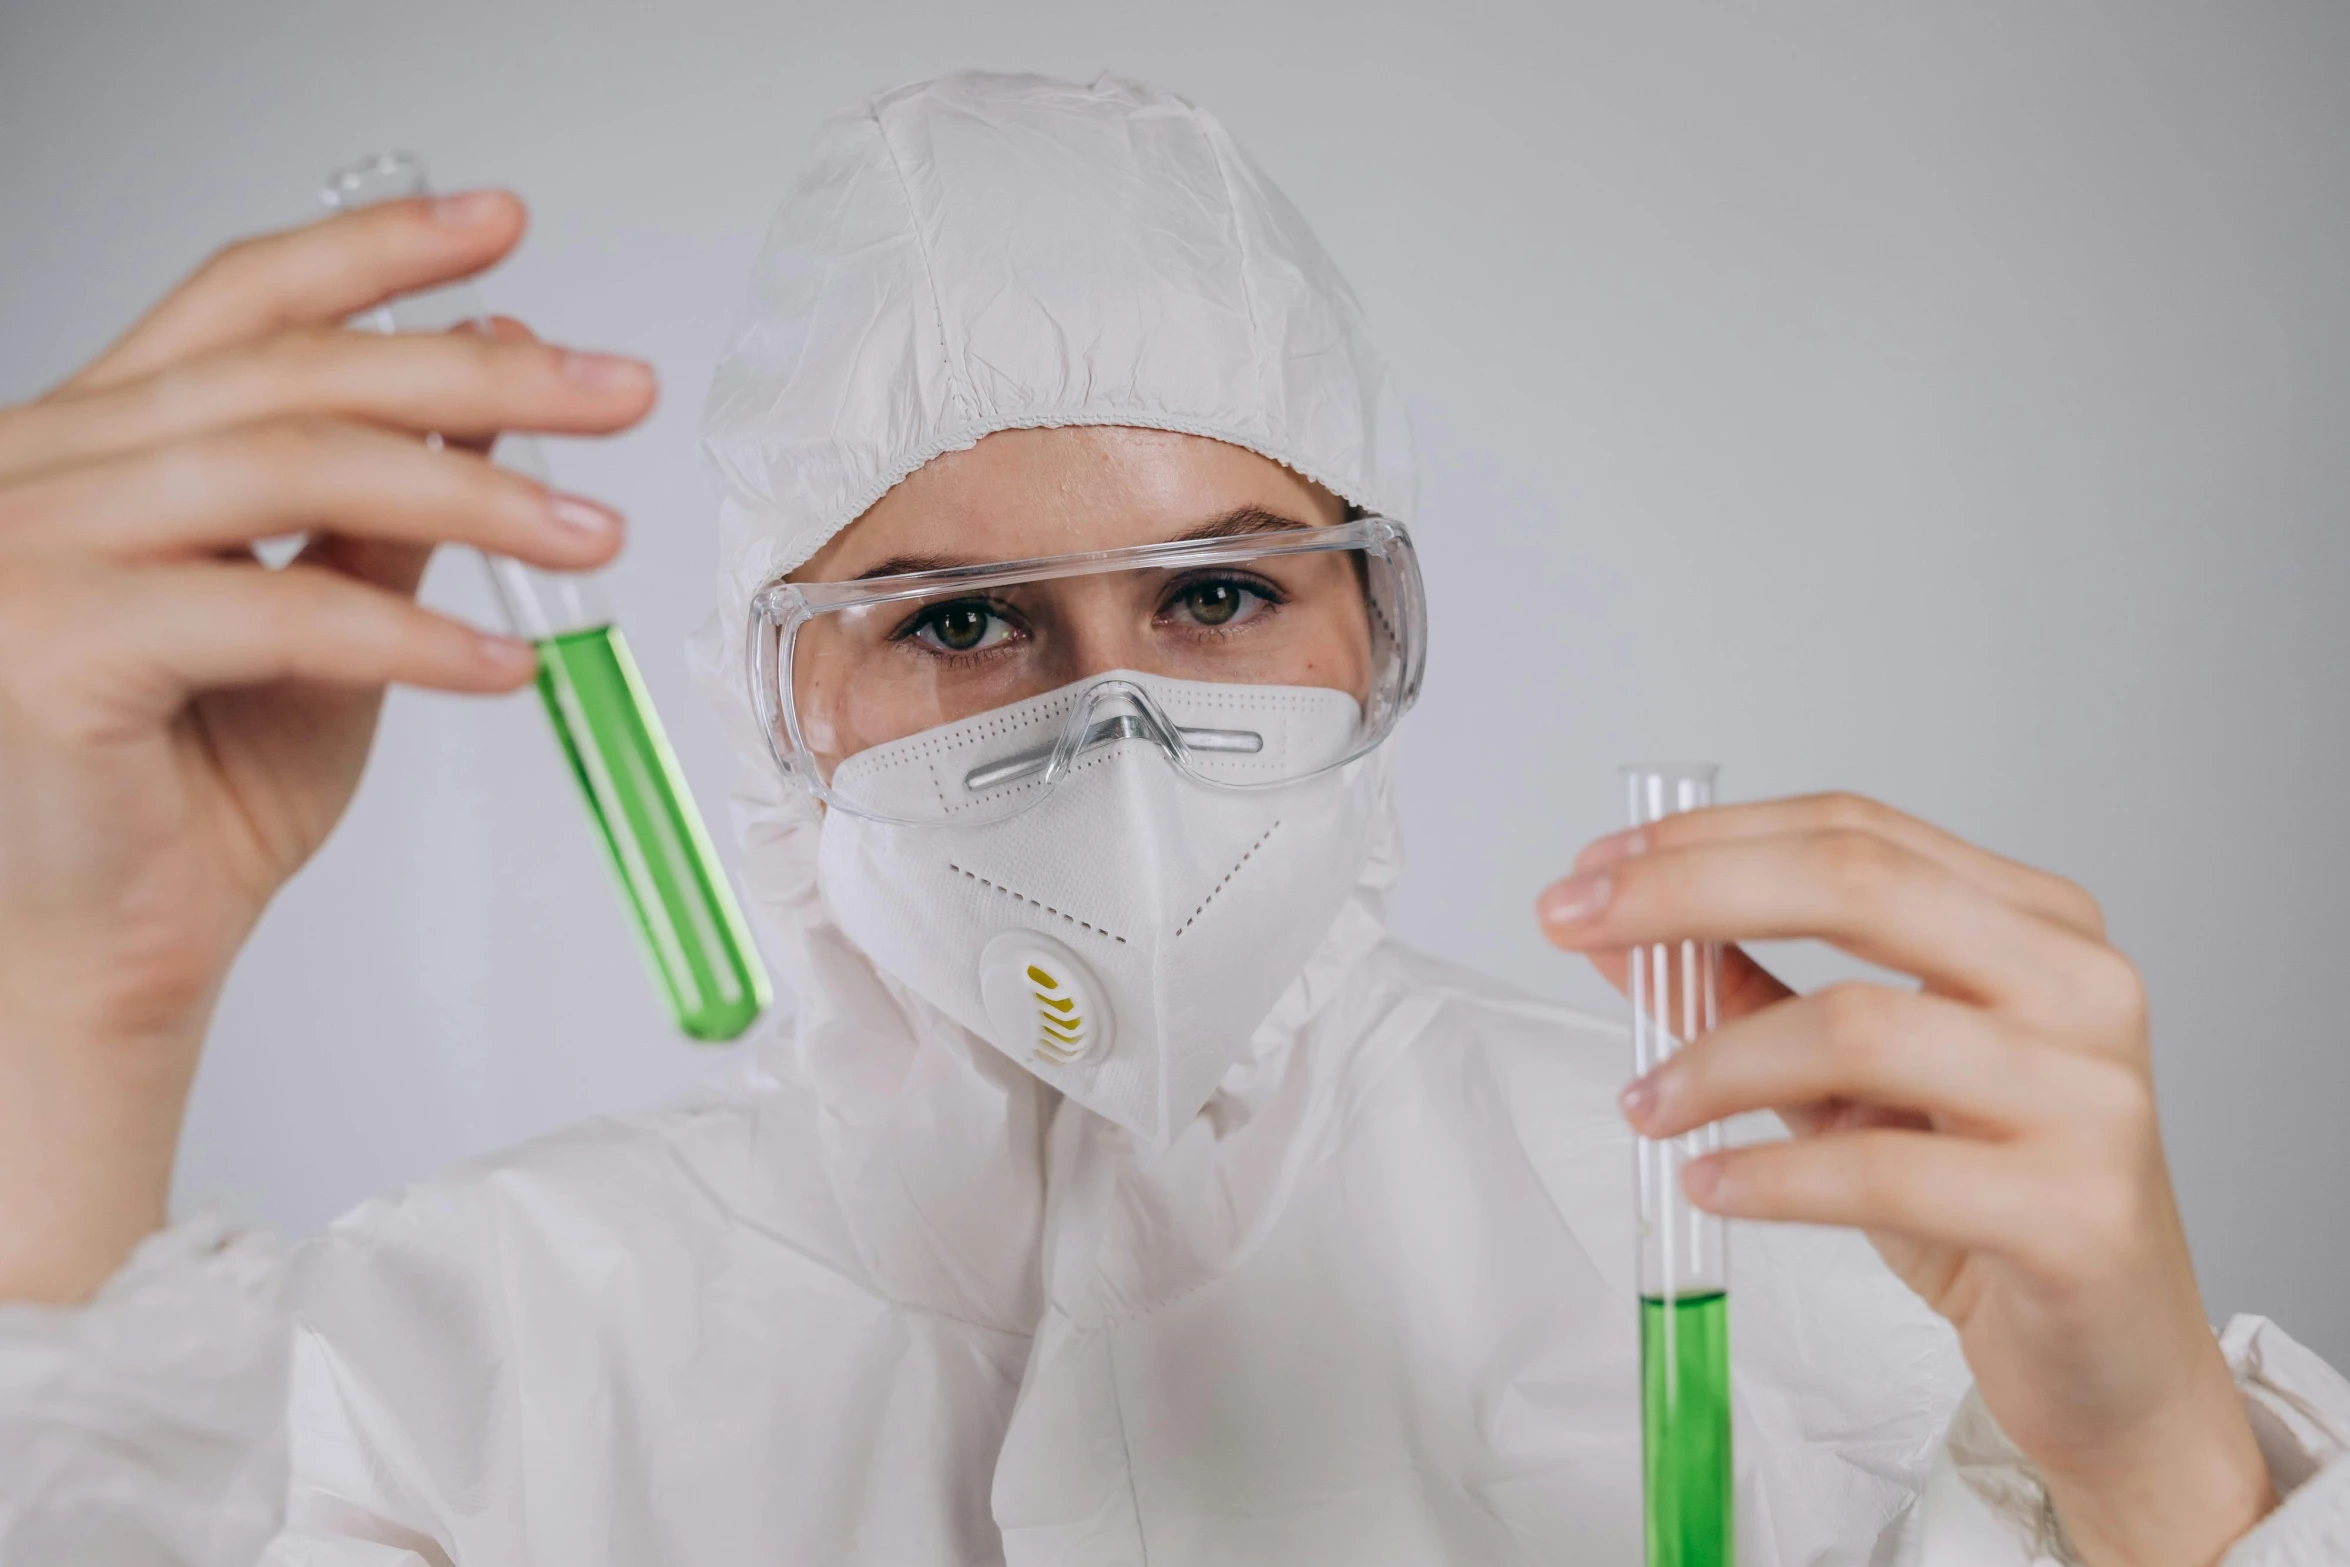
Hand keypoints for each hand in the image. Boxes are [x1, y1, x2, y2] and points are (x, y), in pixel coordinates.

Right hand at [0, 192, 655, 1303]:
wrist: (100, 959)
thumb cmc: (190, 800)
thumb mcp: (324, 628)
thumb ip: (386, 508)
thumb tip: (487, 373)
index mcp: (93, 443)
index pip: (244, 304)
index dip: (377, 250)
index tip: (501, 228)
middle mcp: (40, 468)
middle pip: (290, 372)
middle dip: (476, 371)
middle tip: (617, 389)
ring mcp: (30, 548)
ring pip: (288, 465)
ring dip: (472, 491)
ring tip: (597, 530)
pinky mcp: (56, 645)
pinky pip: (273, 610)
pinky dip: (410, 634)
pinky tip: (508, 661)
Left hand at [1537, 794, 2272, 1566]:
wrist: (2116, 1366)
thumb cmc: (1986, 1205)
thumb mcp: (1854, 1083)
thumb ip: (1747, 994)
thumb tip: (1614, 928)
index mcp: (2036, 925)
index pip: (1855, 831)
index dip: (1709, 838)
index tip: (1593, 872)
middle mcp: (2080, 984)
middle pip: (1856, 883)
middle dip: (1688, 894)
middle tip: (1574, 925)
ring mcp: (2091, 1094)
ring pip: (1858, 1027)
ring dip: (1713, 1060)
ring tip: (1642, 1105)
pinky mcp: (2075, 1210)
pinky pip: (1883, 1172)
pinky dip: (1771, 1175)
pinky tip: (1710, 1183)